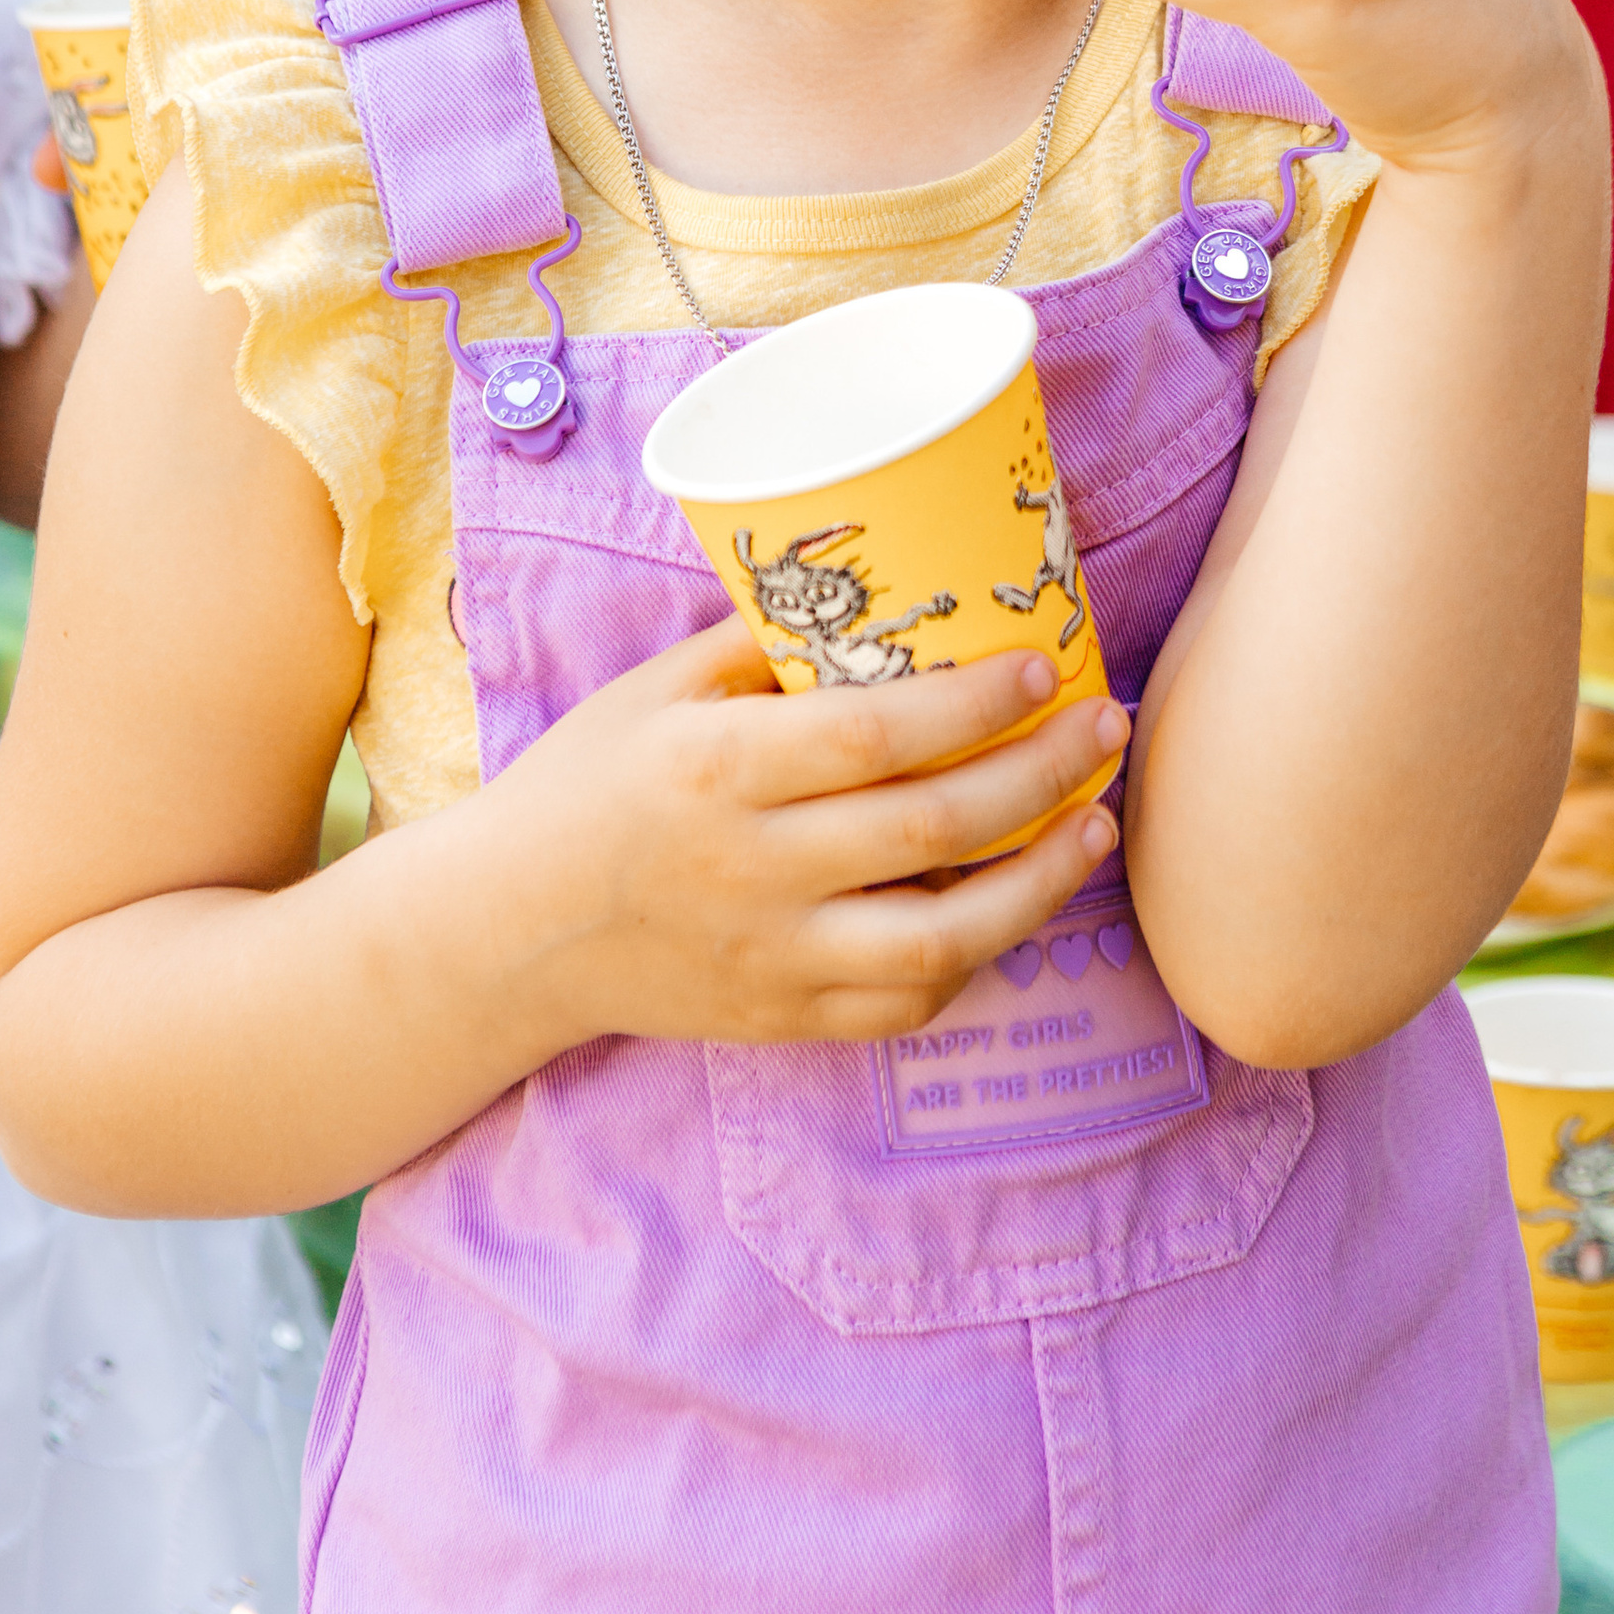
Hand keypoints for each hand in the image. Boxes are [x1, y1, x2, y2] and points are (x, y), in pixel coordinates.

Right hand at [505, 620, 1125, 1049]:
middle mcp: (750, 869)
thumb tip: (885, 594)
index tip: (1044, 668)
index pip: (872, 735)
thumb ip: (764, 646)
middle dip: (1041, 774)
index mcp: (715, 770)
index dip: (972, 704)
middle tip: (1104, 727)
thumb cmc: (590, 784)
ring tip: (1095, 823)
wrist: (509, 933)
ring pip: (941, 938)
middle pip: (931, 826)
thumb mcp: (658, 692)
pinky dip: (977, 954)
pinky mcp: (785, 1020)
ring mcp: (772, 957)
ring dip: (1040, 881)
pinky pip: (907, 1001)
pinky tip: (1016, 901)